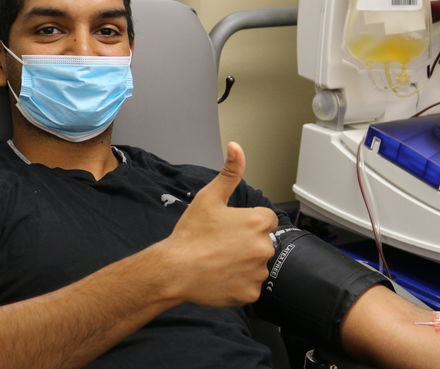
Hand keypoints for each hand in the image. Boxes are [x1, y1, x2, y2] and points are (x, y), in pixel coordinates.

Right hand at [161, 142, 277, 306]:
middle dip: (245, 243)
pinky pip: (249, 286)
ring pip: (256, 265)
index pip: (264, 220)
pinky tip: (219, 276)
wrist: (175, 269)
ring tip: (217, 261)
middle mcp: (264, 247)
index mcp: (257, 222)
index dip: (245, 223)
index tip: (228, 228)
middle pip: (262, 242)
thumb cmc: (191, 234)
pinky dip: (237, 283)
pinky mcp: (250, 293)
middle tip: (219, 245)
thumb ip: (229, 172)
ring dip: (242, 264)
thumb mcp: (209, 198)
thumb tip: (237, 147)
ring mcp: (258, 272)